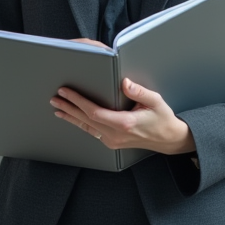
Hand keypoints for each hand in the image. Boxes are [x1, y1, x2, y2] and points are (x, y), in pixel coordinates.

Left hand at [50, 78, 196, 154]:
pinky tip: (73, 118)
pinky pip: (92, 131)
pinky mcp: (111, 142)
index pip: (94, 112)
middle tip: (56, 97)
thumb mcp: (156, 101)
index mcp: (124, 123)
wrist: (168, 139)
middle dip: (69, 107)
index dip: (78, 101)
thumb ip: (139, 92)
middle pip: (85, 120)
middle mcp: (115, 134)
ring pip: (86, 127)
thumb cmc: (162, 119)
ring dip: (71, 116)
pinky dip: (80, 123)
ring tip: (58, 107)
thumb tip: (124, 82)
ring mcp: (112, 140)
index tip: (67, 92)